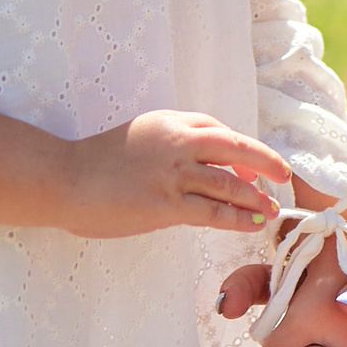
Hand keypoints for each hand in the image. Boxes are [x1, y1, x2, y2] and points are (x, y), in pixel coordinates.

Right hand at [64, 109, 287, 238]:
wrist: (63, 179)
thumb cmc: (93, 163)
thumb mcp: (136, 137)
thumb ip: (166, 144)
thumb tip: (193, 161)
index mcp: (168, 122)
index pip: (216, 129)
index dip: (240, 147)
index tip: (253, 161)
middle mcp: (177, 142)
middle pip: (235, 147)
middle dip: (265, 161)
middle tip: (283, 174)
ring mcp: (173, 173)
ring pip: (229, 183)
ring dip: (255, 197)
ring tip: (271, 208)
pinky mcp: (166, 204)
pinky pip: (213, 211)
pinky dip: (237, 218)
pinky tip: (251, 224)